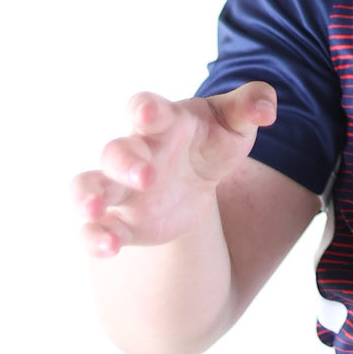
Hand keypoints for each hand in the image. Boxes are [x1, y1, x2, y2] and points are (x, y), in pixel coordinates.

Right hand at [71, 84, 276, 257]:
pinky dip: (94, 237)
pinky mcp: (124, 221)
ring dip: (86, 197)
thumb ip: (250, 105)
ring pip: (88, 186)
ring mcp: (124, 188)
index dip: (145, 108)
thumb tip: (266, 106)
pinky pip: (97, 228)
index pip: (146, 108)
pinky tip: (107, 248)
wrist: (198, 179)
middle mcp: (137, 153)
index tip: (148, 112)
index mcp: (163, 123)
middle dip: (124, 161)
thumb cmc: (212, 141)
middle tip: (146, 176)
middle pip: (116, 151)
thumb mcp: (234, 122)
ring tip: (94, 210)